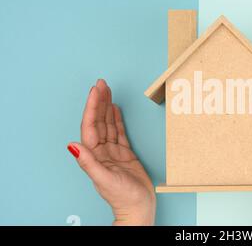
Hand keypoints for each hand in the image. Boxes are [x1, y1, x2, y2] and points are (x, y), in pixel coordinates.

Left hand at [67, 79, 155, 225]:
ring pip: (108, 124)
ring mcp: (113, 151)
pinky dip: (117, 120)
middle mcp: (101, 151)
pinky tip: (115, 109)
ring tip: (107, 91)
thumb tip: (72, 145)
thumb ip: (89, 162)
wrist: (139, 207)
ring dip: (107, 107)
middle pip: (98, 121)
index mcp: (94, 155)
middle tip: (102, 83)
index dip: (92, 107)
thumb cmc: (123, 197)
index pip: (90, 126)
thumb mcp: (105, 179)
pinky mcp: (124, 153)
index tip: (95, 91)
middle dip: (99, 101)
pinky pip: (119, 132)